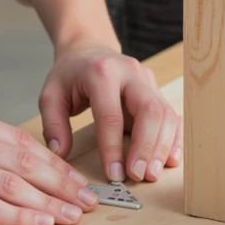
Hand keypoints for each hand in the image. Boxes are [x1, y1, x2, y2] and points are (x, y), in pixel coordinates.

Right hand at [0, 107, 100, 224]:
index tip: (78, 181)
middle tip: (89, 201)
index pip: (22, 141)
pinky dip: (21, 216)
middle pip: (26, 160)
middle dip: (63, 182)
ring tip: (74, 217)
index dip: (56, 163)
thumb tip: (13, 166)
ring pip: (14, 182)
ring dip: (50, 202)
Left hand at [37, 43, 182, 183]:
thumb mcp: (51, 94)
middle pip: (149, 110)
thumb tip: (61, 153)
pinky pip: (171, 115)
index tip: (114, 174)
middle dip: (147, 147)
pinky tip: (170, 159)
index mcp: (101, 72)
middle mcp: (129, 73)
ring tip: (152, 174)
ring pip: (165, 113)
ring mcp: (147, 80)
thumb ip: (53, 125)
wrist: (88, 48)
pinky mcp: (156, 90)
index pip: (111, 114)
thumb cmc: (70, 74)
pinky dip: (173, 138)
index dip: (113, 147)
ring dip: (162, 147)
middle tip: (139, 176)